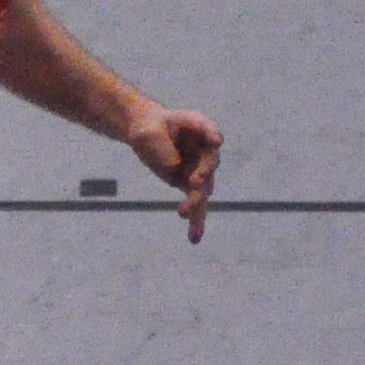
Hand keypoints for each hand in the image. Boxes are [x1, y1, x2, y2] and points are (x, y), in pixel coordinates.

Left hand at [128, 101, 223, 242]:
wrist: (149, 133)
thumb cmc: (150, 127)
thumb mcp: (148, 130)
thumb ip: (161, 147)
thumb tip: (175, 168)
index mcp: (198, 126)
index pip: (208, 130)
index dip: (213, 135)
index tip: (216, 141)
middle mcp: (204, 149)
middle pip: (210, 163)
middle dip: (204, 173)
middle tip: (195, 181)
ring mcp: (199, 168)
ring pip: (203, 189)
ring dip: (196, 202)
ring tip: (183, 212)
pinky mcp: (190, 185)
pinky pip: (197, 205)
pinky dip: (196, 222)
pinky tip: (194, 239)